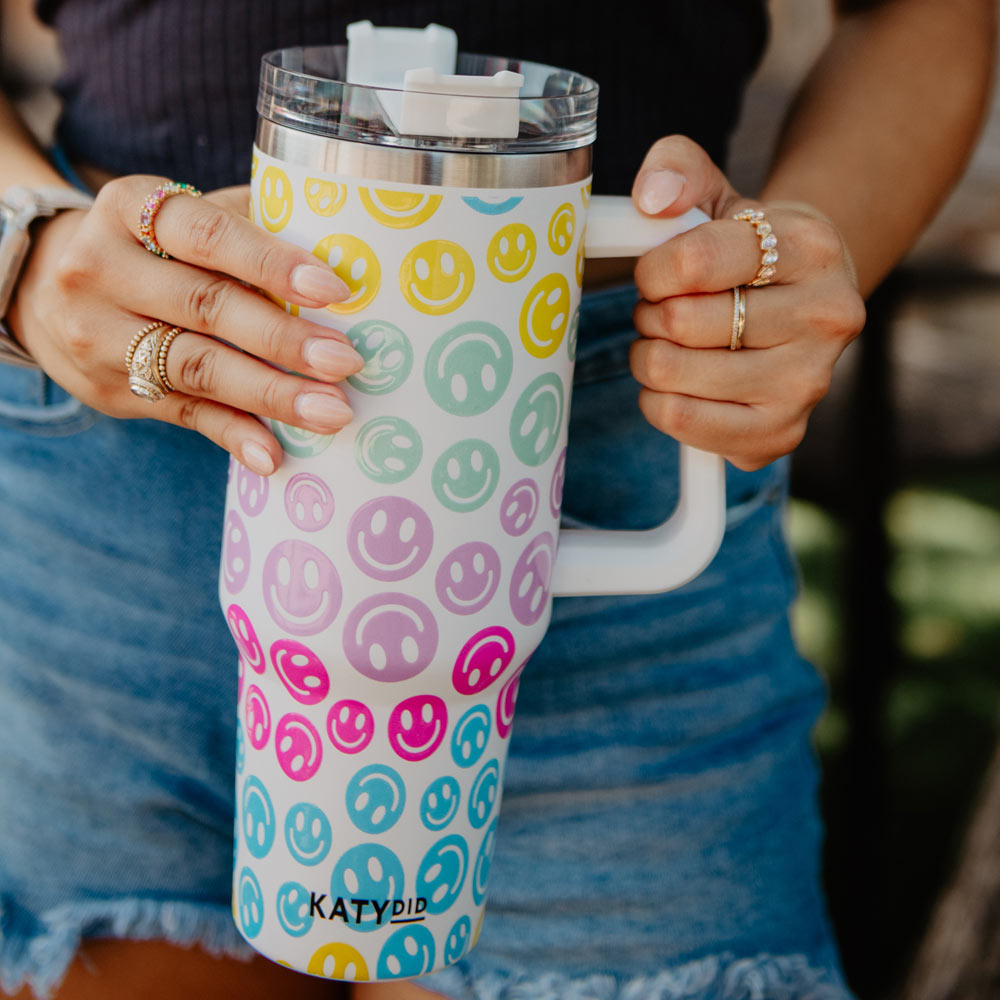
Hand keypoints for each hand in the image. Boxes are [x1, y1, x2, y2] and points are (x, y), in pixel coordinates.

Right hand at [8, 176, 363, 474]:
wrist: (50, 292)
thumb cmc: (152, 248)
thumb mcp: (179, 218)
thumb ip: (248, 226)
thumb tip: (342, 251)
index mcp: (131, 209)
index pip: (207, 234)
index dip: (271, 263)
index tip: (333, 290)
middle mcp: (103, 268)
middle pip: (205, 306)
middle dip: (282, 338)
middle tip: (345, 362)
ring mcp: (100, 335)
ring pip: (196, 367)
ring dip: (270, 394)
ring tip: (331, 412)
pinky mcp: (113, 390)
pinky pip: (182, 414)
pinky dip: (233, 434)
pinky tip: (272, 453)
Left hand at [628, 136, 865, 470]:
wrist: (803, 305)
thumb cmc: (747, 252)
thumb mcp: (720, 195)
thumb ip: (678, 169)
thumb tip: (652, 197)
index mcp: (811, 249)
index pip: (694, 262)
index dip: (652, 270)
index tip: (656, 274)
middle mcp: (825, 318)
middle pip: (680, 323)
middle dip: (650, 314)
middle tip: (664, 312)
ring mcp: (807, 383)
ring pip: (672, 374)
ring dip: (649, 357)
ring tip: (671, 344)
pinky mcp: (780, 433)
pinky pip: (679, 420)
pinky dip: (657, 401)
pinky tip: (679, 384)